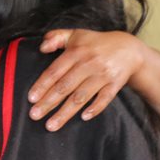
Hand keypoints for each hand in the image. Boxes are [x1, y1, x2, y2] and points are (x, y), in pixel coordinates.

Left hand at [28, 29, 144, 130]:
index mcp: (76, 52)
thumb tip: (42, 47)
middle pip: (65, 86)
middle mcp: (88, 64)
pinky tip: (84, 117)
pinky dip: (95, 108)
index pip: (55, 71)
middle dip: (48, 102)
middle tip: (34, 115)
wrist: (128, 49)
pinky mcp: (115, 84)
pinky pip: (105, 98)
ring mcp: (102, 75)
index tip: (31, 98)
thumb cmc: (96, 44)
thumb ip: (56, 37)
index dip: (42, 85)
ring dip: (65, 112)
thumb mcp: (75, 35)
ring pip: (81, 96)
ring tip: (51, 125)